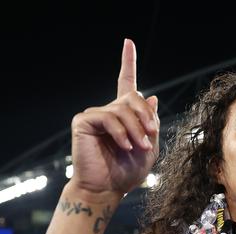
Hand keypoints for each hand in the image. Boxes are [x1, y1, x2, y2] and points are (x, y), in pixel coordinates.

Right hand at [70, 39, 159, 198]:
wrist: (106, 189)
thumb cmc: (127, 172)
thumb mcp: (149, 147)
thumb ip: (151, 123)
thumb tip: (152, 95)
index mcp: (124, 116)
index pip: (126, 83)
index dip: (127, 62)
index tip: (128, 42)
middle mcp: (108, 111)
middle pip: (133, 97)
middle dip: (145, 116)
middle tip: (151, 135)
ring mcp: (95, 115)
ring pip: (122, 109)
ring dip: (136, 129)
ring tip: (139, 148)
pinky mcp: (83, 122)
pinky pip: (108, 118)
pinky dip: (121, 132)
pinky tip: (125, 147)